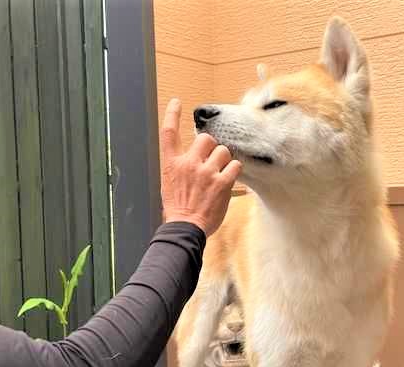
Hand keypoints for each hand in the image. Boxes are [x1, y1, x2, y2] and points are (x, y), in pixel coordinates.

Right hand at [160, 99, 241, 235]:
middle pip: (205, 138)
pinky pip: (235, 165)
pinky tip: (229, 179)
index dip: (172, 115)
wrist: (185, 228)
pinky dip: (234, 170)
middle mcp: (188, 163)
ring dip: (224, 160)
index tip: (177, 103)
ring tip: (220, 174)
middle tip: (211, 162)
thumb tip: (191, 156)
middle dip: (211, 147)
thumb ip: (180, 166)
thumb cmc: (178, 208)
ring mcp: (205, 172)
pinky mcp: (221, 182)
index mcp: (171, 163)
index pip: (168, 133)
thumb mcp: (170, 183)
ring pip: (223, 151)